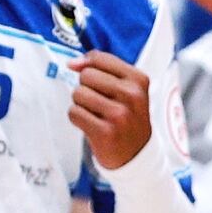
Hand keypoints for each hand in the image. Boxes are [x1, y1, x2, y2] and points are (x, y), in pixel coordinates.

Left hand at [68, 51, 150, 169]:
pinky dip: (77, 119)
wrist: (136, 154)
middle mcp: (131, 95)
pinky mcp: (105, 132)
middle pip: (86, 75)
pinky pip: (74, 113)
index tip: (92, 81)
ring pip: (78, 93)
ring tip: (96, 114)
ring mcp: (119, 114)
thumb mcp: (127, 89)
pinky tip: (91, 125)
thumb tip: (73, 63)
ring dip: (81, 104)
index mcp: (138, 80)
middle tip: (99, 103)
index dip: (88, 67)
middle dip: (86, 88)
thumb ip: (101, 69)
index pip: (100, 58)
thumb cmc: (127, 117)